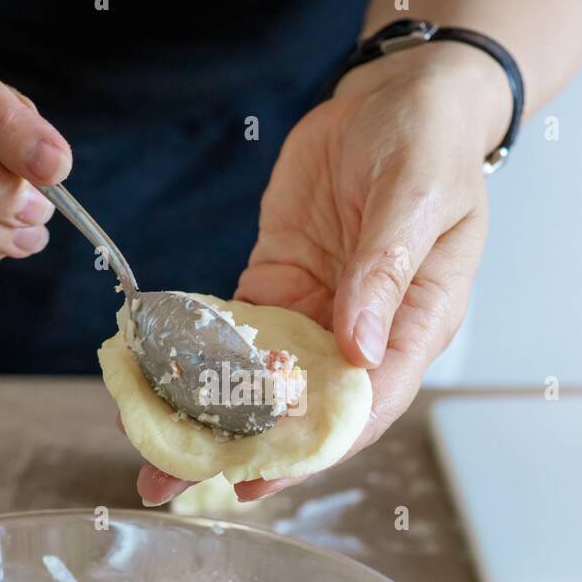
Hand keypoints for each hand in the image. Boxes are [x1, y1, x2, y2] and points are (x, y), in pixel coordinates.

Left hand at [136, 43, 508, 504]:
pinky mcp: (277, 285)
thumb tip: (360, 348)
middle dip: (247, 453)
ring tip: (154, 455)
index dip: (316, 446)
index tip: (263, 474)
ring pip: (261, 383)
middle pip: (304, 410)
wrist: (393, 97)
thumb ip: (386, 272)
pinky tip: (159, 387)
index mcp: (412, 325)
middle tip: (182, 484)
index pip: (367, 404)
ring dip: (212, 420)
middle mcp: (362, 334)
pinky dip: (198, 362)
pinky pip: (234, 334)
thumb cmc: (428, 145)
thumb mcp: (416, 200)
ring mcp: (315, 312)